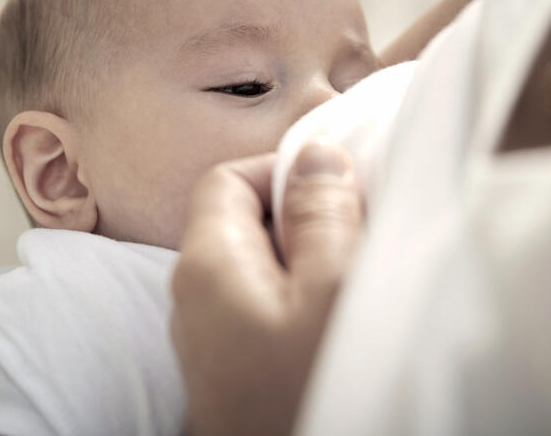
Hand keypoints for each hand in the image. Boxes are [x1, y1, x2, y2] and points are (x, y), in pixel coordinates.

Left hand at [171, 141, 362, 435]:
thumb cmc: (314, 392)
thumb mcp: (333, 290)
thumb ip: (321, 213)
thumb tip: (313, 156)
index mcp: (205, 266)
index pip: (227, 179)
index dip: (282, 171)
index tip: (337, 189)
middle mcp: (193, 301)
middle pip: (239, 223)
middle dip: (301, 217)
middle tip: (357, 237)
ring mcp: (210, 342)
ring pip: (256, 269)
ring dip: (306, 262)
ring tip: (352, 282)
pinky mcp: (231, 374)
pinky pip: (260, 311)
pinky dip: (298, 301)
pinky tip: (335, 324)